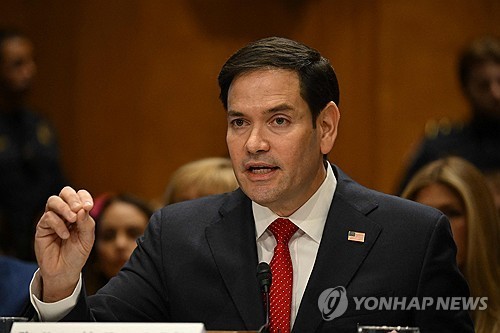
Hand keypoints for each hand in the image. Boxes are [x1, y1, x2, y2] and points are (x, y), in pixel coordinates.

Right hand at [35, 186, 94, 301]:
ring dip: (64, 207)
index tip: (89, 206)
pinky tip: (65, 235)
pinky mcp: (42, 227)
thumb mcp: (87, 239)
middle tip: (78, 208)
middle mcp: (65, 212)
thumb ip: (87, 223)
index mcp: (78, 212)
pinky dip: (58, 224)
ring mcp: (53, 219)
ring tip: (72, 219)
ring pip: (53, 201)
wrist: (65, 271)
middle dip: (72, 198)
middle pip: (65, 192)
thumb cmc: (77, 254)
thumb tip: (83, 208)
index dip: (84, 197)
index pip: (80, 195)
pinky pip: (48, 217)